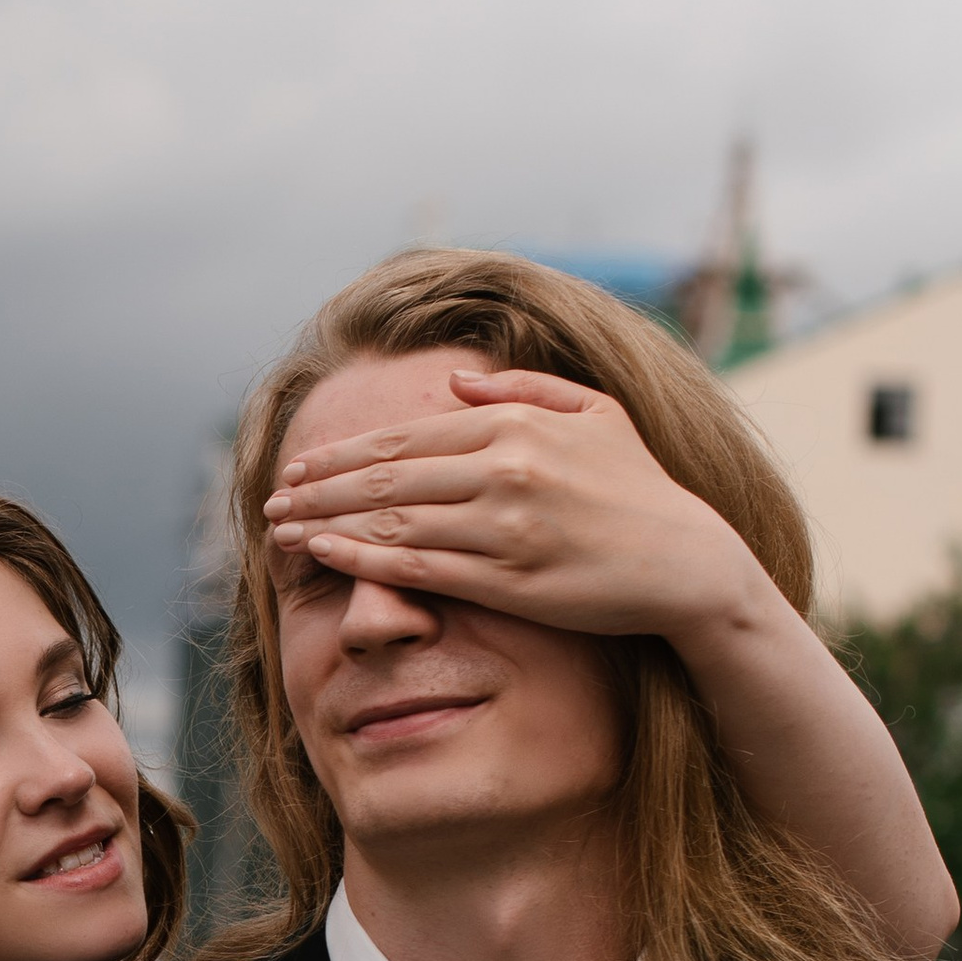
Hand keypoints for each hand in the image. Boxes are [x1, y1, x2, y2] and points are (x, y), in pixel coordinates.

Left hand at [265, 366, 766, 654]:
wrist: (688, 561)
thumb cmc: (639, 488)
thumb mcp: (593, 415)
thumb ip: (521, 390)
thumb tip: (452, 382)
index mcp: (515, 426)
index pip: (406, 436)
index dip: (345, 452)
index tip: (301, 465)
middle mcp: (504, 469)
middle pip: (386, 475)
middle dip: (319, 488)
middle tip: (273, 499)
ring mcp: (504, 526)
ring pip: (393, 520)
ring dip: (327, 523)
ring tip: (282, 531)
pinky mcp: (509, 579)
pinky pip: (419, 567)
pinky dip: (364, 559)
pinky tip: (326, 556)